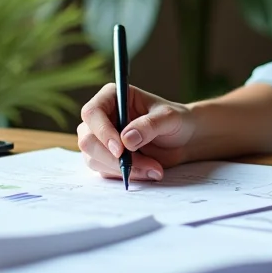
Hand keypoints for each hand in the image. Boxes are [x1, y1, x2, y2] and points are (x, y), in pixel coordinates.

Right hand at [76, 82, 195, 182]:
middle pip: (87, 140)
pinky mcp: (106, 157)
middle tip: (138, 165)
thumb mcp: (169, 118)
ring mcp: (101, 139)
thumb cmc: (176, 121)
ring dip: (122, 169)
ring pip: (93, 159)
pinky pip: (105, 171)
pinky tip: (149, 171)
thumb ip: (150, 125)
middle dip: (112, 157)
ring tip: (153, 168)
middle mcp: (102, 117)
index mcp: (112, 97)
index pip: (92, 112)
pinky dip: (126, 175)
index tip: (120, 149)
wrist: (184, 140)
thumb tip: (126, 139)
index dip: (102, 131)